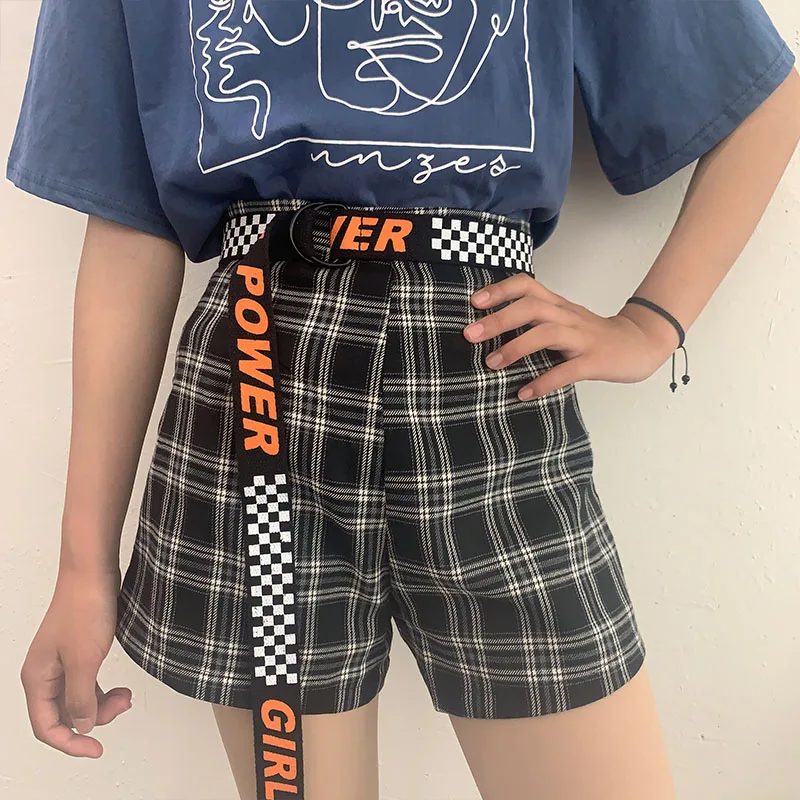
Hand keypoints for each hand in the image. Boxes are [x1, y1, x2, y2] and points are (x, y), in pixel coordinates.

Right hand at [20, 566, 131, 757]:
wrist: (93, 572)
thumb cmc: (84, 609)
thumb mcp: (85, 661)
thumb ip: (81, 698)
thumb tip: (83, 725)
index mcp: (37, 678)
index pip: (46, 726)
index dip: (71, 743)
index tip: (97, 749)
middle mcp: (45, 672)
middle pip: (64, 714)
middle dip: (93, 718)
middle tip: (121, 706)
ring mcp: (61, 661)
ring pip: (79, 698)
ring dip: (102, 703)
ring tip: (126, 697)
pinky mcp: (78, 650)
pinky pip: (87, 681)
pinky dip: (104, 688)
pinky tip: (120, 688)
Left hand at [463, 272, 679, 399]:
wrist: (641, 344)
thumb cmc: (593, 336)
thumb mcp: (563, 321)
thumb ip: (535, 321)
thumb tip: (492, 331)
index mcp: (558, 306)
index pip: (527, 285)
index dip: (500, 290)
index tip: (474, 302)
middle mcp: (568, 316)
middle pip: (531, 306)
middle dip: (498, 319)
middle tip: (470, 335)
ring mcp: (583, 338)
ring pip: (547, 332)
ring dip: (516, 347)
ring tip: (492, 364)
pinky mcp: (595, 361)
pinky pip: (567, 370)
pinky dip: (544, 382)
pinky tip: (524, 393)